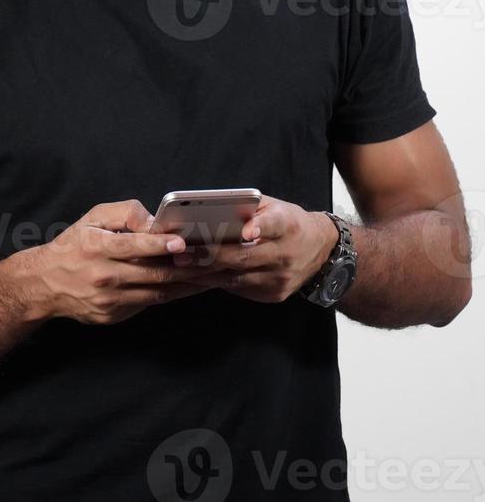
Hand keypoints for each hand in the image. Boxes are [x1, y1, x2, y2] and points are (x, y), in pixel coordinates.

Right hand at [23, 199, 219, 325]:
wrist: (46, 284)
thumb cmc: (75, 244)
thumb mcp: (93, 218)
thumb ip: (125, 213)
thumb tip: (155, 221)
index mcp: (98, 247)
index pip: (133, 245)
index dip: (159, 243)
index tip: (182, 241)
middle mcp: (104, 276)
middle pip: (153, 272)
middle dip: (187, 266)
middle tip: (216, 260)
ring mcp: (110, 300)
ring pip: (157, 291)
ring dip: (189, 284)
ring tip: (216, 275)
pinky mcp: (114, 315)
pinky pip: (150, 303)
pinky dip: (174, 294)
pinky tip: (194, 287)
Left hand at [170, 195, 339, 303]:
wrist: (322, 250)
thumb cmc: (289, 222)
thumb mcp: (275, 207)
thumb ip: (249, 207)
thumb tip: (211, 210)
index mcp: (288, 226)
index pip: (275, 225)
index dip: (260, 227)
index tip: (246, 230)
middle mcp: (286, 254)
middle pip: (245, 257)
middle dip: (210, 256)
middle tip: (182, 253)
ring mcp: (280, 278)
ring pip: (237, 278)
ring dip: (205, 273)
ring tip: (179, 267)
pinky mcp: (274, 295)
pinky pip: (240, 288)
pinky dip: (217, 282)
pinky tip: (195, 276)